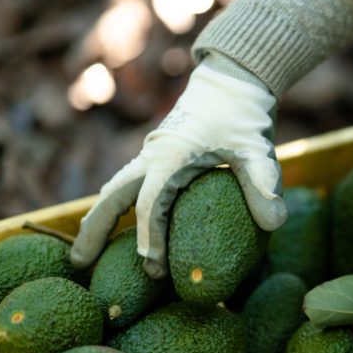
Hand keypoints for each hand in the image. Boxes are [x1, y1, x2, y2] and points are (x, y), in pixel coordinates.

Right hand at [70, 54, 286, 277]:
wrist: (232, 82)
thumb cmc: (244, 116)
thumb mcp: (258, 149)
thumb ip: (264, 183)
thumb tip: (274, 224)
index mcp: (172, 156)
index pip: (153, 203)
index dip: (151, 238)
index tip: (154, 270)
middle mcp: (152, 156)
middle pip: (111, 196)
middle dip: (95, 230)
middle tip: (78, 265)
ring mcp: (150, 155)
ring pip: (112, 190)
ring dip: (96, 220)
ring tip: (83, 255)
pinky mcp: (156, 156)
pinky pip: (126, 186)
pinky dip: (113, 207)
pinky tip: (110, 229)